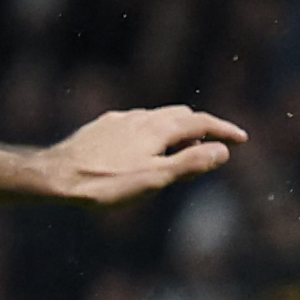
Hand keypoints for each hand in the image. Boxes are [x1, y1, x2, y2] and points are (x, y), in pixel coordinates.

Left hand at [36, 106, 248, 205]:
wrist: (57, 177)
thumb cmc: (107, 184)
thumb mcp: (155, 179)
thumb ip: (191, 163)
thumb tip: (222, 151)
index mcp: (158, 129)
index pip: (201, 122)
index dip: (224, 130)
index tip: (242, 139)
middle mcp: (140, 117)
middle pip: (181, 115)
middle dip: (202, 128)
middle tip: (215, 146)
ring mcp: (120, 120)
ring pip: (157, 117)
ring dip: (177, 130)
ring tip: (182, 150)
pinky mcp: (102, 127)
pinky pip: (136, 123)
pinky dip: (153, 132)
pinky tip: (144, 148)